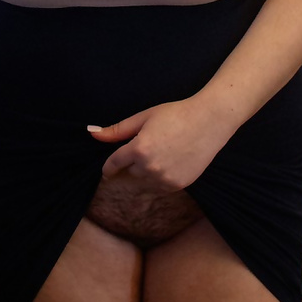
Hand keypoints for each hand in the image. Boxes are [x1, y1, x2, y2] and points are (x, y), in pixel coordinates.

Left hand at [87, 98, 231, 192]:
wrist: (209, 121)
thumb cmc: (175, 114)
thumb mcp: (144, 117)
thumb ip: (117, 130)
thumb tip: (92, 133)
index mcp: (139, 149)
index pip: (113, 164)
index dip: (108, 167)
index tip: (107, 169)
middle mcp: (150, 168)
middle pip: (129, 173)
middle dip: (132, 163)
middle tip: (147, 146)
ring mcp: (165, 179)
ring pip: (144, 182)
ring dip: (146, 172)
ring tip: (162, 151)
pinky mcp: (178, 185)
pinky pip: (160, 186)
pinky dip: (160, 177)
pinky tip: (171, 160)